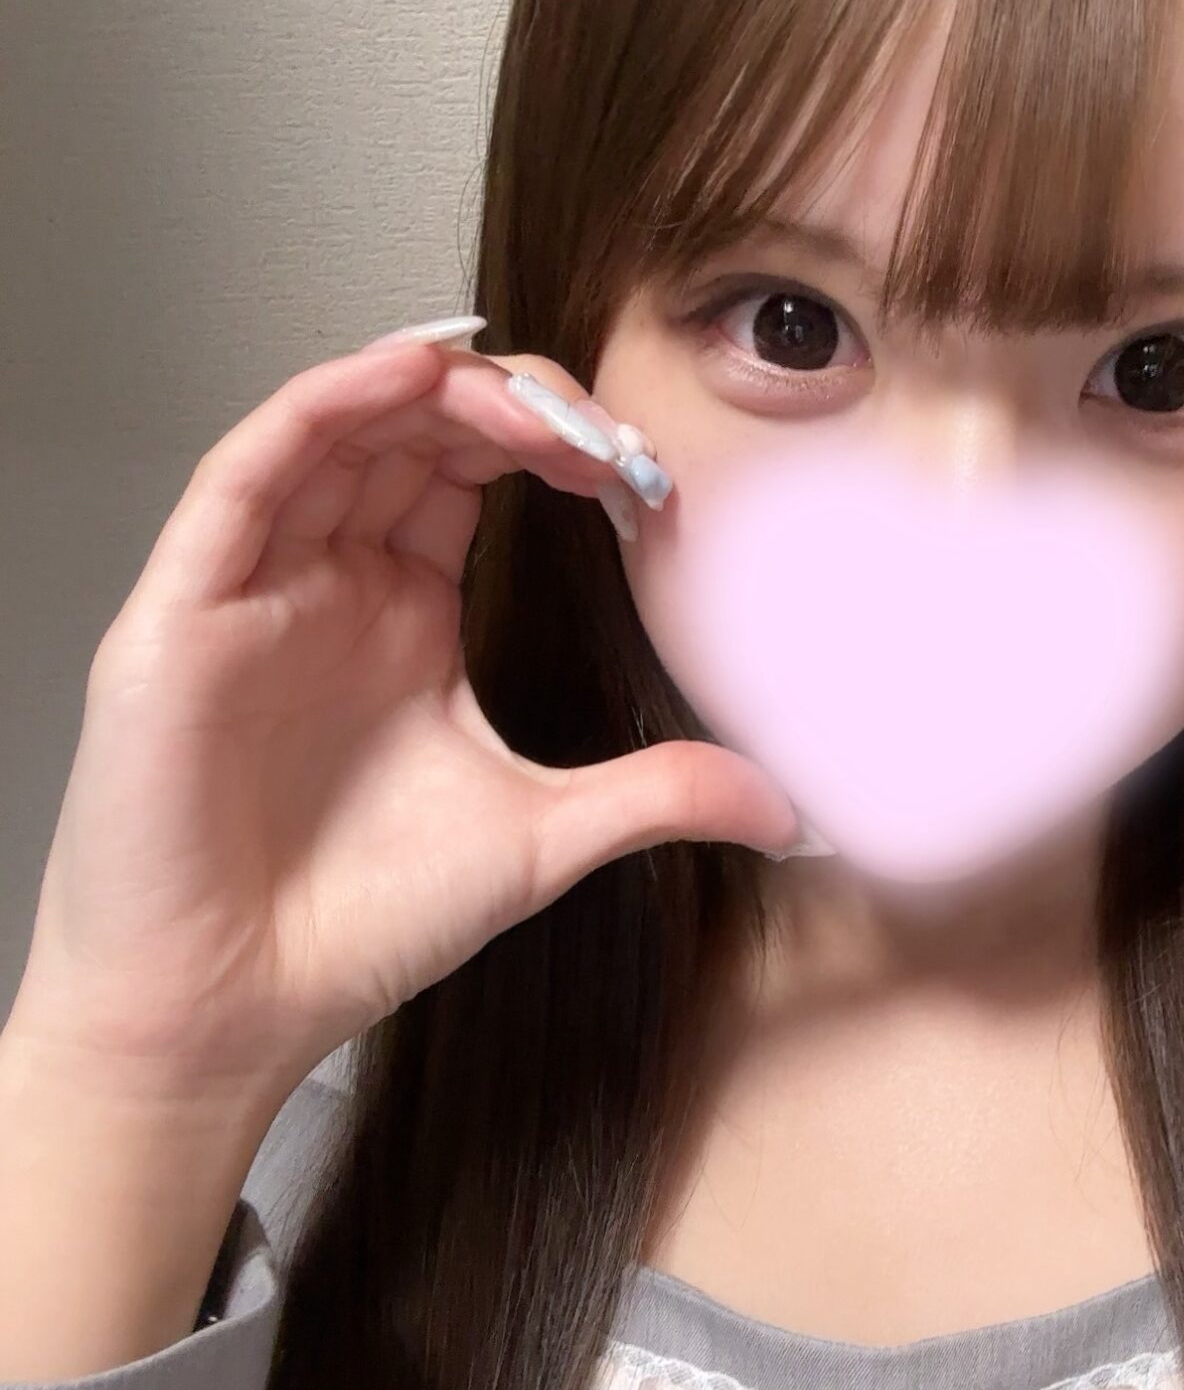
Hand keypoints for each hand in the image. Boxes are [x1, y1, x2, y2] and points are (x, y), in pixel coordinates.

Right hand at [5, 318, 802, 1150]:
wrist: (232, 1013)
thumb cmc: (356, 924)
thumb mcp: (542, 838)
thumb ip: (657, 796)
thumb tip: (792, 811)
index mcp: (402, 612)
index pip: (469, 473)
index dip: (551, 445)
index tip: (641, 471)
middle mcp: (326, 582)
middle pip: (408, 430)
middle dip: (508, 405)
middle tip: (600, 432)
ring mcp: (254, 588)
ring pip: (333, 428)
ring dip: (430, 386)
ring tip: (524, 394)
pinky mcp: (185, 609)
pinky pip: (246, 474)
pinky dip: (325, 408)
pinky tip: (407, 376)